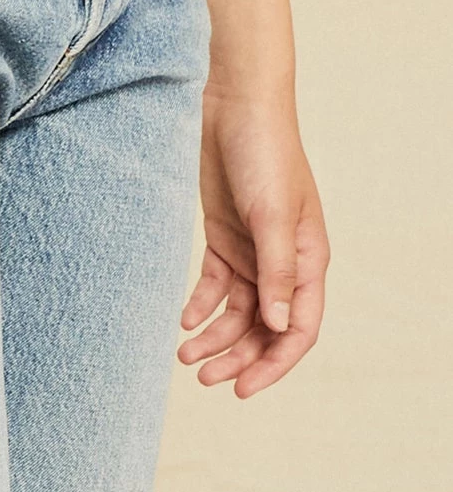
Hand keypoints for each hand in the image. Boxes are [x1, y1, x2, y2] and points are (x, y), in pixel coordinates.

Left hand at [178, 88, 328, 396]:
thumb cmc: (264, 152)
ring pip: (237, 310)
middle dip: (237, 356)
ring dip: (214, 336)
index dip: (274, 363)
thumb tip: (278, 327)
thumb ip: (276, 271)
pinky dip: (200, 304)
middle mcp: (283, 262)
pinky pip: (214, 283)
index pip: (299, 328)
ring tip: (185, 355)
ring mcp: (252, 249)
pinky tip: (183, 319)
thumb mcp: (271, 214)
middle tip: (204, 378)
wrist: (234, 103)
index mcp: (308, 261)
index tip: (243, 388)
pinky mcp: (223, 235)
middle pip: (264, 327)